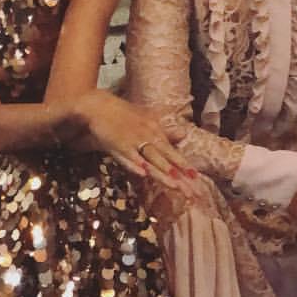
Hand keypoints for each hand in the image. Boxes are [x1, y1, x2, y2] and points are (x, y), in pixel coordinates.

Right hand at [72, 91, 199, 191]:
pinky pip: (127, 157)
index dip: (185, 166)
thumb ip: (165, 131)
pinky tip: (143, 174)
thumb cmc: (125, 114)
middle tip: (191, 191)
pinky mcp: (117, 144)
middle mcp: (147, 137)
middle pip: (165, 159)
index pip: (172, 152)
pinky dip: (134, 164)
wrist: (99, 105)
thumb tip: (184, 134)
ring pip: (149, 160)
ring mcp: (132, 141)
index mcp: (155, 132)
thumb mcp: (148, 120)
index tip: (197, 178)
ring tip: (174, 185)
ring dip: (162, 172)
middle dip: (178, 176)